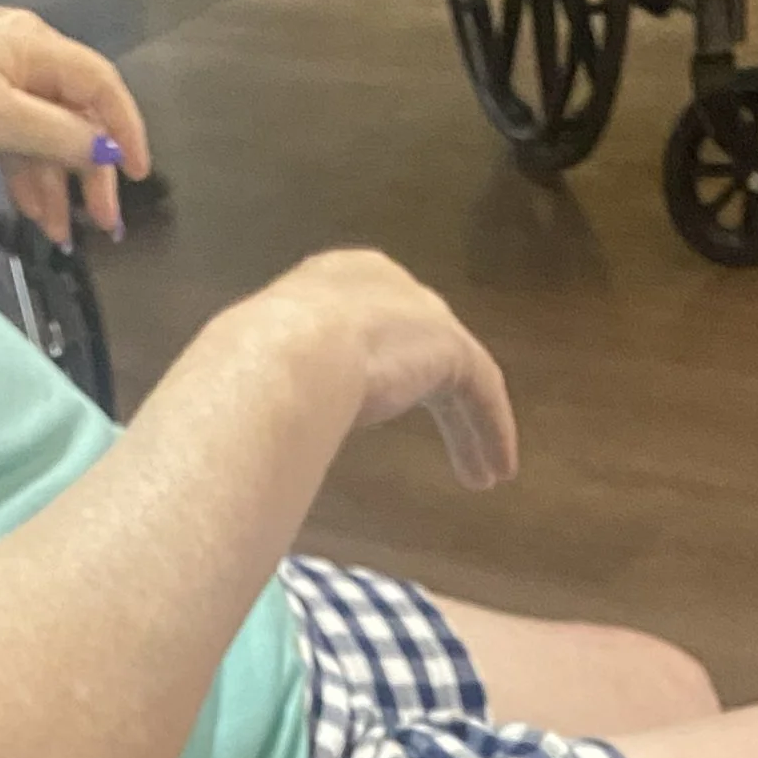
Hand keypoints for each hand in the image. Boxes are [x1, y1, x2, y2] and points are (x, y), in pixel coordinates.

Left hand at [0, 9, 148, 245]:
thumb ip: (58, 135)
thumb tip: (104, 151)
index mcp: (33, 44)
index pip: (99, 84)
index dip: (125, 129)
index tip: (139, 175)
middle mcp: (23, 55)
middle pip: (76, 115)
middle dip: (89, 172)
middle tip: (103, 223)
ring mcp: (0, 79)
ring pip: (47, 136)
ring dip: (57, 186)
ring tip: (61, 234)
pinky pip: (19, 141)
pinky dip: (29, 177)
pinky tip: (36, 214)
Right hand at [245, 250, 516, 491]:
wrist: (284, 356)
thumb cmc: (260, 370)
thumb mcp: (270, 371)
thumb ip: (288, 387)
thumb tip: (264, 433)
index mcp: (333, 282)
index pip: (374, 324)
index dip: (391, 372)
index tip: (389, 412)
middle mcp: (382, 285)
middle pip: (423, 349)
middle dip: (442, 401)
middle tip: (455, 448)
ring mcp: (419, 312)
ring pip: (457, 374)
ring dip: (472, 427)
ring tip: (485, 475)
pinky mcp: (449, 344)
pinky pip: (481, 387)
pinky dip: (492, 428)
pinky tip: (497, 469)